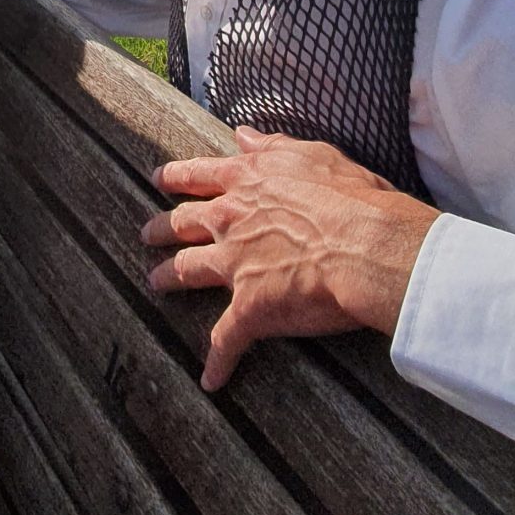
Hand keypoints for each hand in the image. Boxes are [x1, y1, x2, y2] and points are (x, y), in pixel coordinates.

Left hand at [140, 125, 436, 391]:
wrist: (368, 247)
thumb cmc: (354, 198)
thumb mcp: (315, 154)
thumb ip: (273, 145)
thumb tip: (243, 135)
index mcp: (247, 183)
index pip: (199, 176)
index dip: (176, 177)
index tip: (158, 178)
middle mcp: (231, 221)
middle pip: (181, 224)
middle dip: (160, 228)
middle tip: (146, 233)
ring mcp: (234, 266)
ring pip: (186, 272)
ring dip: (167, 278)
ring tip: (154, 282)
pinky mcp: (248, 309)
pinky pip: (225, 341)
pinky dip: (217, 362)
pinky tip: (211, 379)